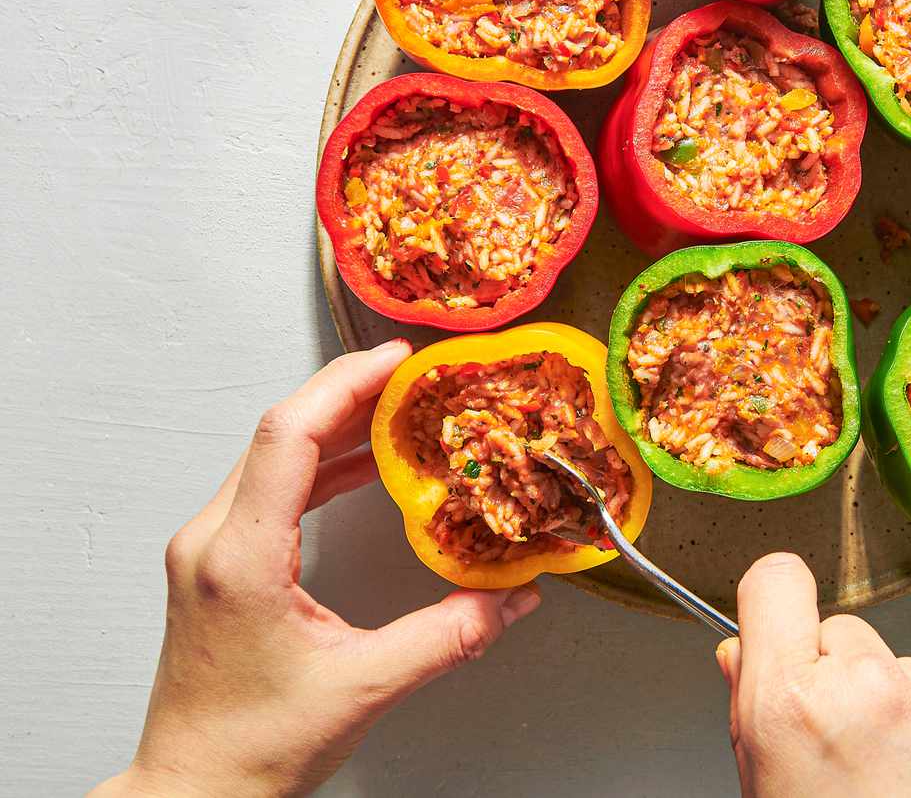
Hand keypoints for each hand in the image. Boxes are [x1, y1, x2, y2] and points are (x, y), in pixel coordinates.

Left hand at [92, 340, 540, 797]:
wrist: (193, 792)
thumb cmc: (251, 747)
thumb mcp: (364, 687)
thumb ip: (448, 636)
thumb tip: (512, 599)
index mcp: (239, 557)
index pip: (287, 435)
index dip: (345, 385)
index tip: (397, 360)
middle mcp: (212, 541)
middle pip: (278, 431)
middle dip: (348, 391)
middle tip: (413, 374)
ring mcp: (208, 550)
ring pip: (272, 454)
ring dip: (335, 424)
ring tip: (397, 408)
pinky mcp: (218, 563)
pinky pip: (270, 487)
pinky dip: (319, 463)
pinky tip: (361, 464)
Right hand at [717, 553, 910, 797]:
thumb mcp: (770, 793)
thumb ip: (752, 713)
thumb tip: (739, 655)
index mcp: (794, 705)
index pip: (774, 581)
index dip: (774, 605)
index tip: (778, 624)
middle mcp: (868, 687)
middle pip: (841, 632)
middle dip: (838, 676)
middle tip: (844, 747)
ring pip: (901, 665)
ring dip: (896, 705)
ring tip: (898, 780)